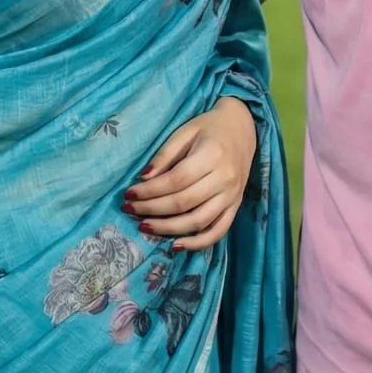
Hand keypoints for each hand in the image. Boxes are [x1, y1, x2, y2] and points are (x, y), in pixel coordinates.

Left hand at [123, 98, 256, 251]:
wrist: (243, 127)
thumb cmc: (209, 127)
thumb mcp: (185, 131)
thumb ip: (165, 155)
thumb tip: (143, 179)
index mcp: (212, 154)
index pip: (176, 180)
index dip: (150, 191)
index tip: (129, 194)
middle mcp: (225, 178)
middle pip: (184, 202)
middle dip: (152, 210)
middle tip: (129, 210)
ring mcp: (232, 195)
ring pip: (198, 221)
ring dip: (168, 228)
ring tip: (144, 226)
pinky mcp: (236, 206)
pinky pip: (218, 231)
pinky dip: (197, 243)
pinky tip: (175, 245)